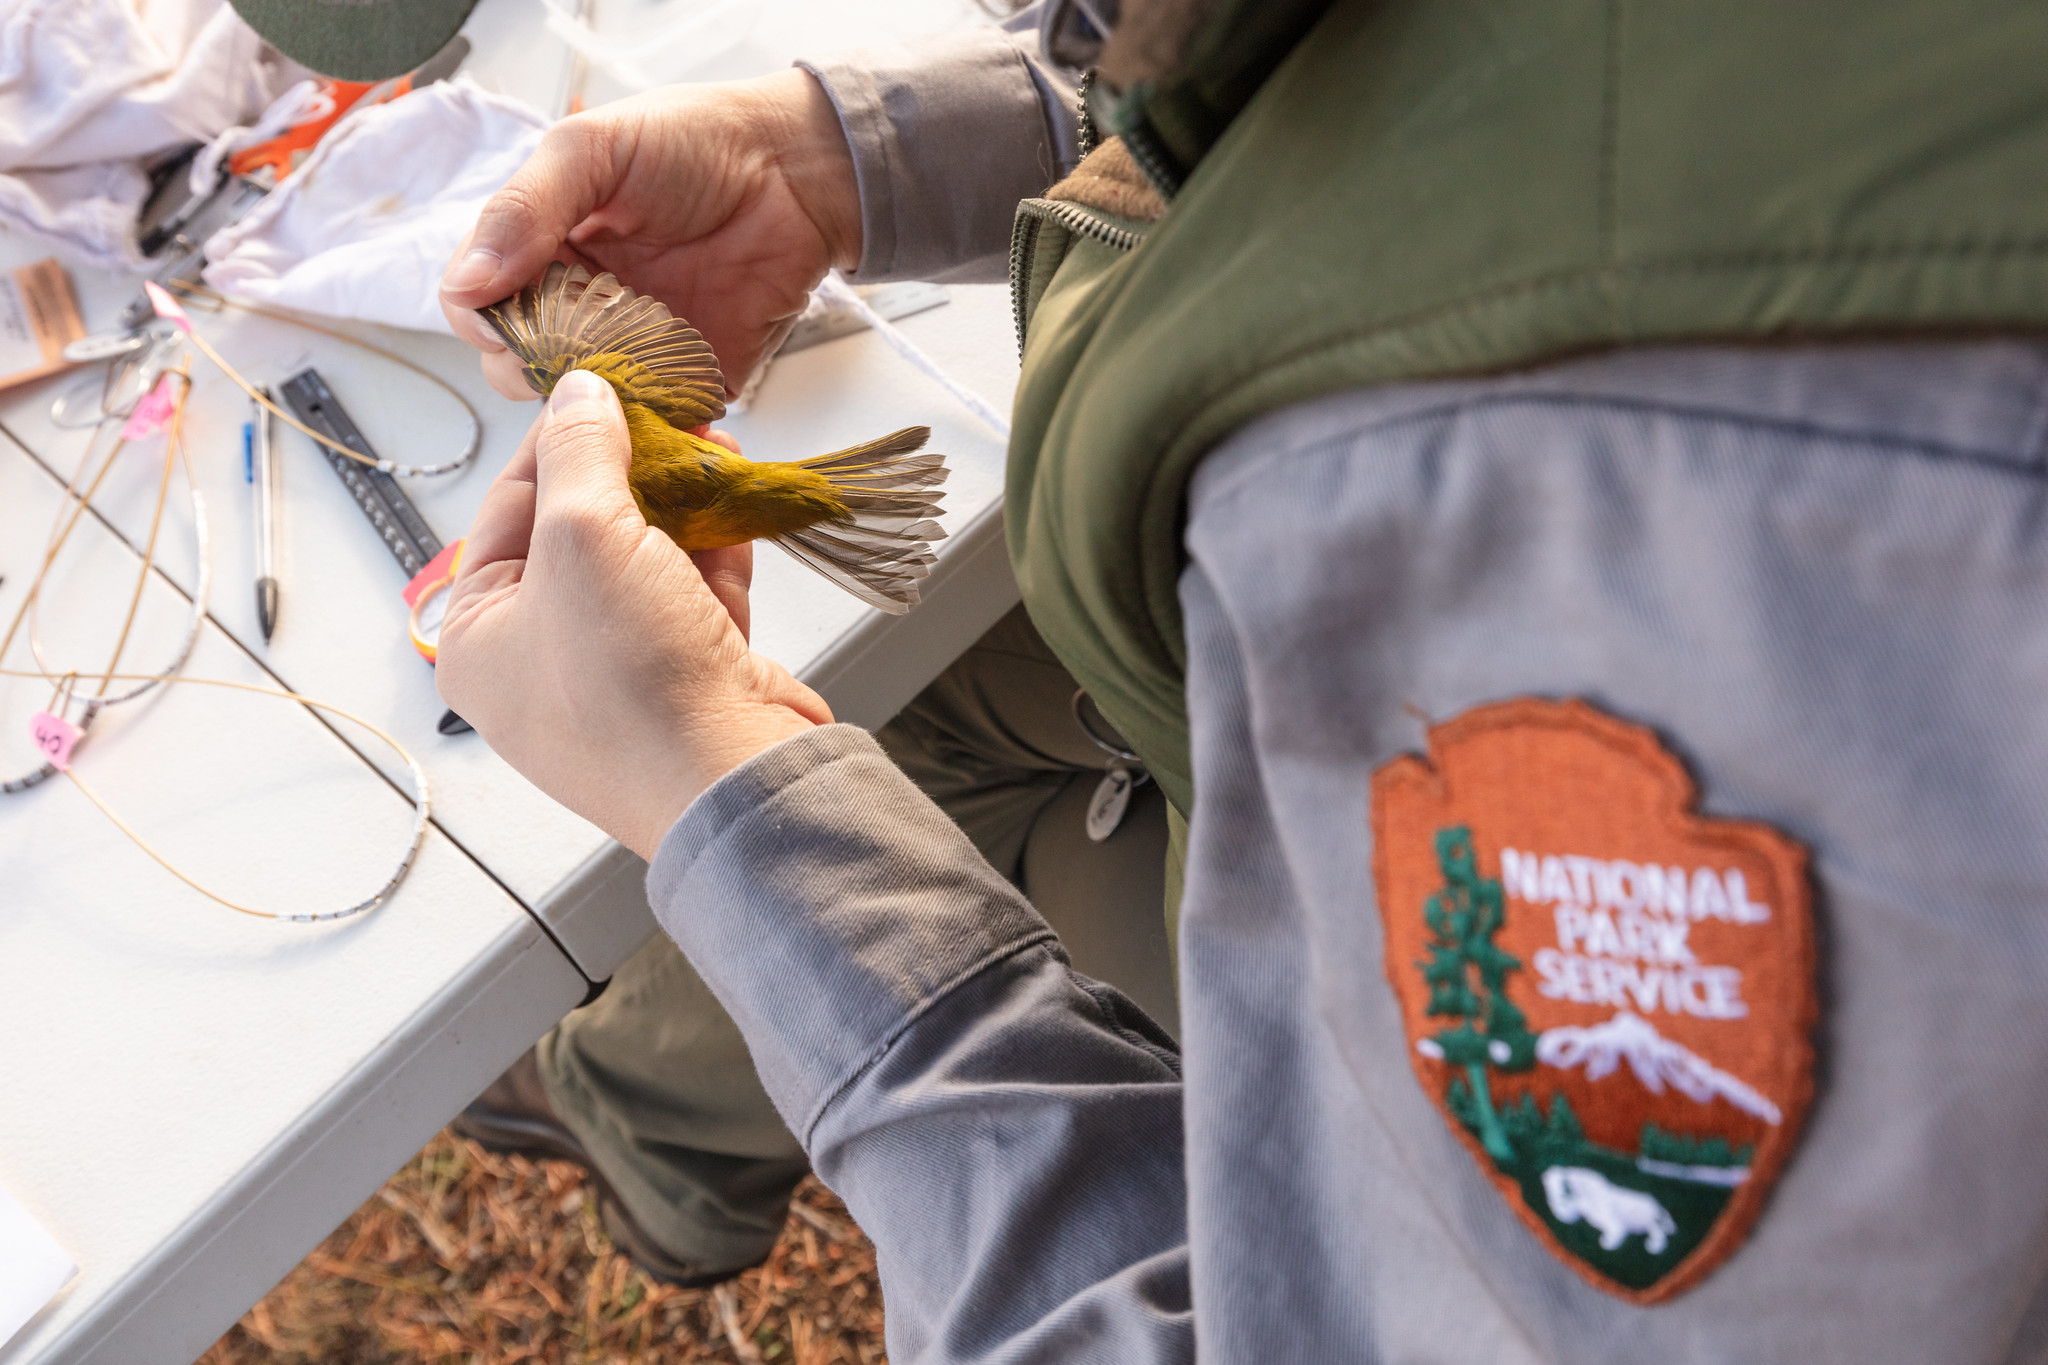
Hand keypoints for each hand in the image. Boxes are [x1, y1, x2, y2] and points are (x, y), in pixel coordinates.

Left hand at [436, 369, 831, 859]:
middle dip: (633, 470)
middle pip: (580, 532)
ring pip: (644, 561)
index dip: (559, 441)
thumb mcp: (585, 536)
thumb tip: (579, 393)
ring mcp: (617, 676)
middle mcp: (540, 662)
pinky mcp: (686, 682)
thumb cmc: (633, 690)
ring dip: (682, 501)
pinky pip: (691, 596)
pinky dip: (714, 547)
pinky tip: (736, 499)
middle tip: (668, 416)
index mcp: (479, 638)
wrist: (732, 781)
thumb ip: (580, 450)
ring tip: (712, 446)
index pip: (507, 508)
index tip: (603, 393)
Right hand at [438, 69, 859, 399]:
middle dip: (529, 365)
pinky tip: (650, 408)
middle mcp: (579, 304)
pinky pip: (654, 425)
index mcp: (543, 248)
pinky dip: (647, 429)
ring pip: (578, 404)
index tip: (501, 321)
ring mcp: (632, 348)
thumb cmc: (698, 141)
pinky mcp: (687, 382)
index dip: (481, 319)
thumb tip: (464, 285)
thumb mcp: (592, 151)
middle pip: (518, 363)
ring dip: (585, 399)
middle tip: (564, 345)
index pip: (478, 302)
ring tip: (612, 370)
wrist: (799, 169)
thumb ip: (525, 209)